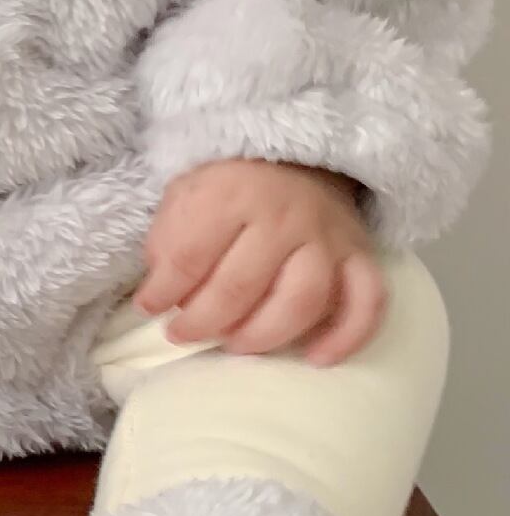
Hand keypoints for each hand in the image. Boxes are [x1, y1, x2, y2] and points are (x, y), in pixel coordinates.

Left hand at [136, 160, 385, 367]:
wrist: (296, 155)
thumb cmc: (230, 184)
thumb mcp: (185, 195)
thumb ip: (168, 240)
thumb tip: (160, 296)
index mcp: (232, 195)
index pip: (190, 257)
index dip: (162, 292)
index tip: (148, 308)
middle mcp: (285, 217)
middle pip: (241, 287)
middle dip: (204, 321)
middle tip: (183, 334)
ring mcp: (327, 238)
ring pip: (302, 301)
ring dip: (264, 335)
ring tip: (235, 345)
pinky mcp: (360, 254)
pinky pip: (367, 301)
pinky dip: (347, 336)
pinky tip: (317, 359)